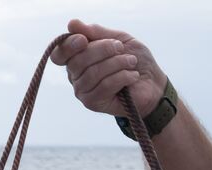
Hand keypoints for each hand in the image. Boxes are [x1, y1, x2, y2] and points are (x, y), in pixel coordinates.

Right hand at [51, 19, 167, 117]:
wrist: (152, 83)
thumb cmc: (134, 60)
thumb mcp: (118, 39)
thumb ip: (96, 32)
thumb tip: (72, 24)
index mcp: (78, 58)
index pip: (59, 54)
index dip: (68, 46)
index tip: (84, 39)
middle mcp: (75, 76)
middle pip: (77, 61)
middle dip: (103, 49)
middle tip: (121, 48)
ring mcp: (82, 91)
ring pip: (93, 73)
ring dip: (117, 63)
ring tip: (132, 62)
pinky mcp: (92, 103)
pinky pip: (105, 85)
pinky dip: (123, 76)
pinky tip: (133, 76)